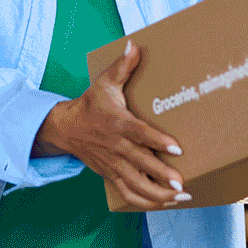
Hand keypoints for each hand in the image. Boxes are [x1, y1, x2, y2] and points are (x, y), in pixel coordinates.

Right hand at [34, 41, 189, 210]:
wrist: (65, 128)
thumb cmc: (91, 104)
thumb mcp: (105, 82)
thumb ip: (122, 66)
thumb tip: (134, 45)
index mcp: (116, 123)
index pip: (139, 133)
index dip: (157, 141)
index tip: (176, 148)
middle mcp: (115, 146)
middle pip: (140, 163)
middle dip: (161, 175)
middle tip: (182, 182)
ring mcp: (113, 164)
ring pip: (135, 184)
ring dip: (157, 194)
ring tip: (180, 195)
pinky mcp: (110, 175)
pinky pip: (128, 193)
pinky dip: (146, 202)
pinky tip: (165, 202)